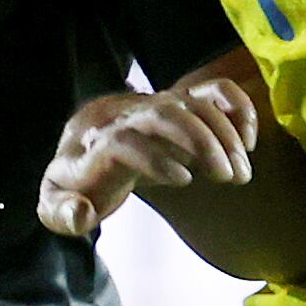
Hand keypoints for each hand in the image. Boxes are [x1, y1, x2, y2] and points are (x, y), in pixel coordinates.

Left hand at [40, 71, 262, 239]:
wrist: (86, 138)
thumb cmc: (76, 179)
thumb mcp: (56, 203)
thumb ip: (61, 213)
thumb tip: (79, 214)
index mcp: (95, 144)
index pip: (122, 141)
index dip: (153, 157)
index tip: (184, 181)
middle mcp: (128, 117)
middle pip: (163, 114)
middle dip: (201, 140)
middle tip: (229, 176)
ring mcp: (156, 106)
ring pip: (191, 103)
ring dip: (223, 132)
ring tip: (241, 172)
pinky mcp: (179, 103)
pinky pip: (211, 91)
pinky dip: (236, 107)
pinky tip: (249, 140)